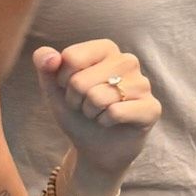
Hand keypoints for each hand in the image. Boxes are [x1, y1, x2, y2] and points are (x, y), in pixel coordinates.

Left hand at [32, 38, 159, 187]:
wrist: (95, 147)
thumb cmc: (77, 112)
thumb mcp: (53, 87)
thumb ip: (44, 63)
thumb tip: (51, 57)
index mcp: (106, 49)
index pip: (71, 58)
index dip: (62, 81)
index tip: (71, 89)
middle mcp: (127, 61)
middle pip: (80, 81)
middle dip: (76, 100)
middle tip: (86, 106)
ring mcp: (143, 84)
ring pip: (98, 98)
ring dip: (90, 113)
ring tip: (98, 114)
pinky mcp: (151, 107)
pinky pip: (115, 113)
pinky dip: (105, 122)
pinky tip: (112, 123)